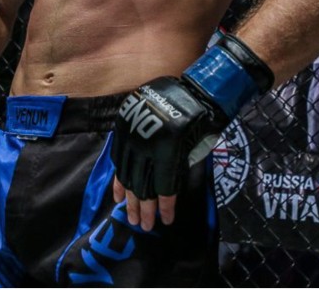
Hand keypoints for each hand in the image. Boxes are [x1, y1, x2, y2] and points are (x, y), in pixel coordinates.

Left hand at [111, 34, 272, 229]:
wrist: (200, 92)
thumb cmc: (177, 104)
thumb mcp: (150, 119)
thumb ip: (142, 143)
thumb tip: (139, 171)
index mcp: (125, 130)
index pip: (119, 164)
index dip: (119, 185)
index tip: (118, 200)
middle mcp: (134, 140)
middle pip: (131, 179)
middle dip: (132, 203)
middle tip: (134, 221)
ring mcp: (152, 149)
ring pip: (145, 186)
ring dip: (146, 209)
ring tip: (146, 226)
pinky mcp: (170, 155)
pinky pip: (166, 185)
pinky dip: (167, 203)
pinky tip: (167, 217)